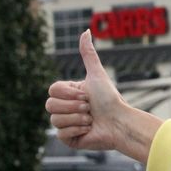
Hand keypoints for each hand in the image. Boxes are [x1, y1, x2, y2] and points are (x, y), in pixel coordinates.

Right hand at [46, 31, 161, 162]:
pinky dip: (77, 130)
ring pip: (55, 120)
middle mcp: (65, 109)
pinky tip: (89, 130)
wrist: (120, 122)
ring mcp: (66, 124)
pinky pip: (60, 134)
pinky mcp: (69, 139)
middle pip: (50, 105)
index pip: (52, 90)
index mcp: (69, 94)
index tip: (86, 95)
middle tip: (90, 108)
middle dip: (74, 107)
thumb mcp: (97, 75)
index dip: (69, 93)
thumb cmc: (111, 99)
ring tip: (91, 120)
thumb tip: (86, 31)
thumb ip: (88, 54)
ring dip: (77, 119)